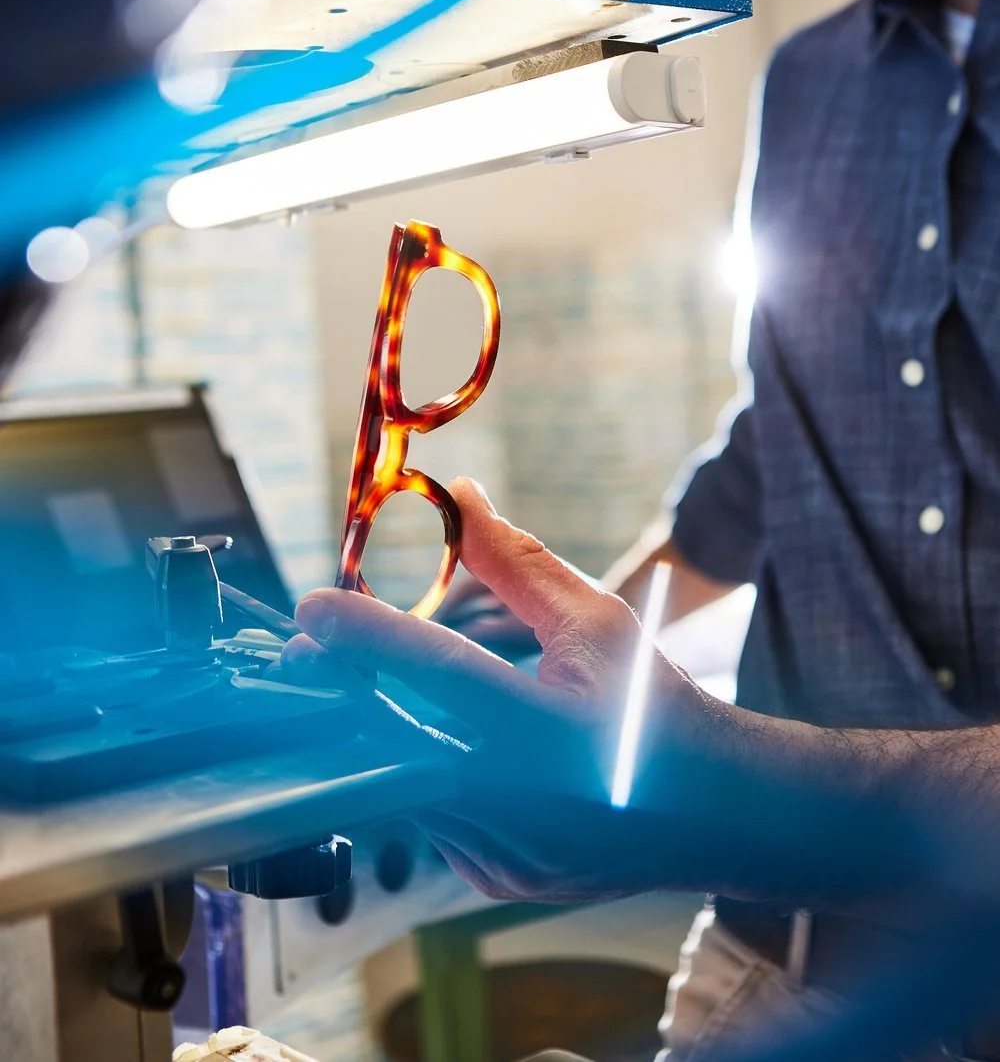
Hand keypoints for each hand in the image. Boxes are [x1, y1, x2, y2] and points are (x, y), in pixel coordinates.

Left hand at [283, 479, 726, 903]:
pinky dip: (410, 768)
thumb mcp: (597, 622)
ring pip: (402, 786)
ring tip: (343, 680)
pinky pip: (427, 816)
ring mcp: (505, 854)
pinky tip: (417, 736)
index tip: (315, 606)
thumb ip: (517, 564)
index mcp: (560, 737)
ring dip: (368, 729)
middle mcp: (528, 809)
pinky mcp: (493, 876)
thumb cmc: (658, 706)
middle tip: (304, 649)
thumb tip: (459, 496)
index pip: (446, 679)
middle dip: (341, 690)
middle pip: (397, 744)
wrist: (715, 810)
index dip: (370, 637)